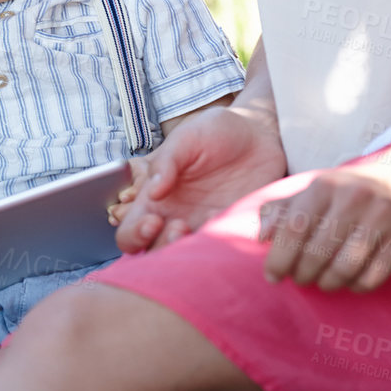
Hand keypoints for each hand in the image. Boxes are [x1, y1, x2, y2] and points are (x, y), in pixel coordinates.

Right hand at [113, 103, 287, 253]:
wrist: (259, 134)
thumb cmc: (216, 131)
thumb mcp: (187, 137)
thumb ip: (167, 161)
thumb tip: (153, 191)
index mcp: (156, 198)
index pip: (132, 231)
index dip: (134, 235)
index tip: (152, 221)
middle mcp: (176, 218)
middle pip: (154, 253)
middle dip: (160, 248)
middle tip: (178, 226)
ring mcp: (204, 227)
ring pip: (185, 259)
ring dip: (187, 253)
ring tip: (202, 226)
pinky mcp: (232, 230)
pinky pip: (220, 252)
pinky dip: (218, 247)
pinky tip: (224, 220)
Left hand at [257, 158, 390, 291]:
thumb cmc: (352, 190)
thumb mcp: (316, 189)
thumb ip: (282, 209)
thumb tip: (261, 236)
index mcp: (325, 184)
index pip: (294, 227)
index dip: (279, 257)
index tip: (273, 276)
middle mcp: (354, 197)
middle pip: (318, 252)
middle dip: (303, 274)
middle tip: (301, 279)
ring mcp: (383, 216)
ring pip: (346, 267)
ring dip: (329, 283)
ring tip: (324, 282)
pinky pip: (374, 275)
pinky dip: (357, 286)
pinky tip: (351, 281)